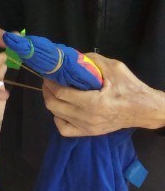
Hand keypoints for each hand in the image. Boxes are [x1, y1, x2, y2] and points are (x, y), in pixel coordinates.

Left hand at [42, 54, 164, 136]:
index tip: (49, 73)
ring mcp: (87, 127)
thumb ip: (91, 60)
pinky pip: (64, 129)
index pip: (61, 93)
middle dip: (47, 91)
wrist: (144, 109)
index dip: (50, 82)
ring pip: (56, 116)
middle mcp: (87, 118)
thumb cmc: (130, 88)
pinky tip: (62, 109)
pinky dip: (58, 119)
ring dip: (52, 101)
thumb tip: (71, 58)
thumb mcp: (114, 68)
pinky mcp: (89, 133)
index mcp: (94, 103)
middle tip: (49, 81)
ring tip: (55, 91)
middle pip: (54, 105)